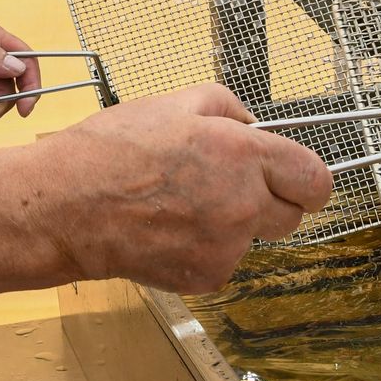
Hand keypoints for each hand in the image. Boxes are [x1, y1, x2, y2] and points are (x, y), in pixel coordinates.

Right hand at [31, 85, 334, 293]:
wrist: (64, 208)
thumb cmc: (108, 154)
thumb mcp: (172, 103)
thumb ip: (226, 108)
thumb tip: (251, 125)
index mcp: (244, 156)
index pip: (316, 180)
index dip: (307, 179)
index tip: (296, 180)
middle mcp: (244, 204)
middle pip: (292, 216)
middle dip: (270, 201)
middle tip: (229, 187)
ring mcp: (225, 246)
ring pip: (252, 239)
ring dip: (232, 225)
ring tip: (181, 205)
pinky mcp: (205, 276)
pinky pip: (221, 261)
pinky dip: (203, 249)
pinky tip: (167, 229)